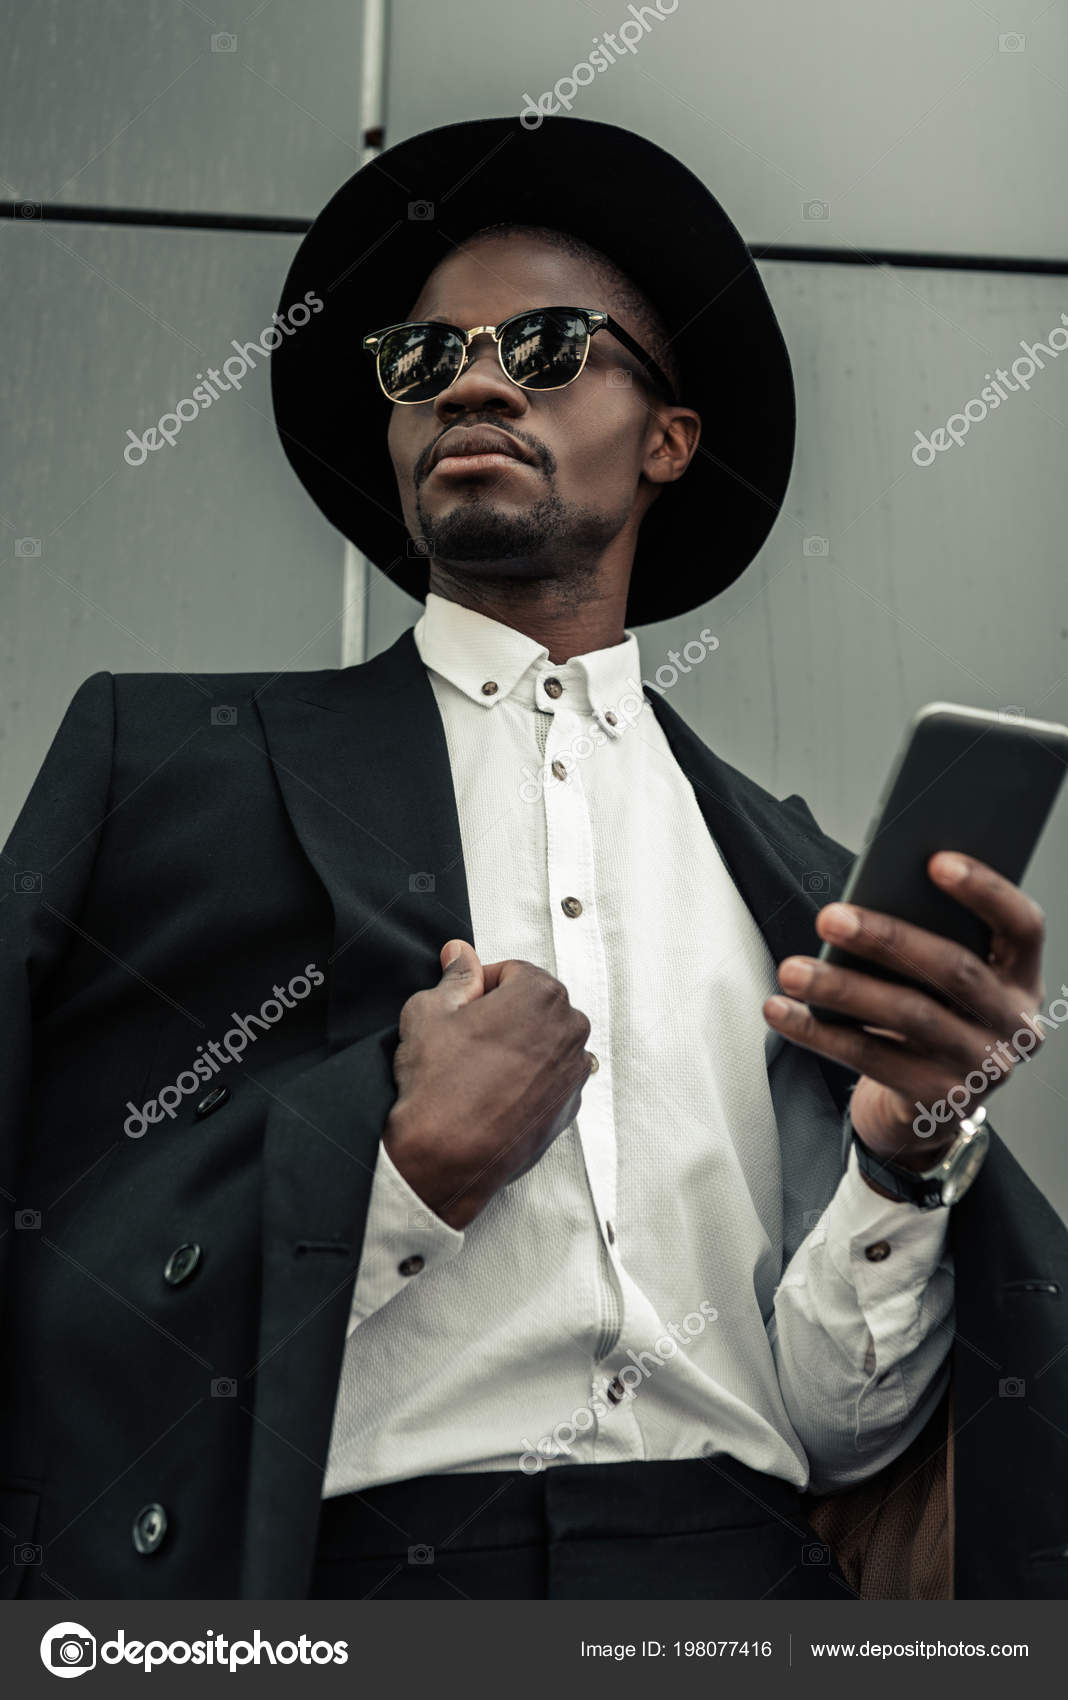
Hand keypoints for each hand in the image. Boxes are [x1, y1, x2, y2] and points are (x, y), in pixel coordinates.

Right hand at [383, 940, 593, 1228]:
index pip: (512, 971)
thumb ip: (454, 977)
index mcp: (541, 994)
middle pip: (535, 1005)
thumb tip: (460, 955)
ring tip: (478, 1070)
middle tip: (466, 1040)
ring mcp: (574, 1072)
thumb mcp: (429, 1012)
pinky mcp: (570, 1107)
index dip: (480, 988)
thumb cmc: (437, 1085)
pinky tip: (495, 1094)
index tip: (461, 1008)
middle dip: (505, 1014)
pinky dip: (529, 1079)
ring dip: (519, 1046)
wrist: (446, 1156)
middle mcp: (569, 1029)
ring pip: (545, 1041)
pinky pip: (551, 1078)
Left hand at [762, 852, 1046, 1190]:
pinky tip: (781, 1011)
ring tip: (792, 970)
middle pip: (955, 970)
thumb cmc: (928, 1015)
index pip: (1022, 925)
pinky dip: (819, 1033)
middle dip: (887, 938)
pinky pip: (872, 1059)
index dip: (986, 890)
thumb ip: (927, 939)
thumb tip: (866, 900)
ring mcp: (984, 1067)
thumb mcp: (938, 979)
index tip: (934, 861)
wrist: (926, 1105)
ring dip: (842, 989)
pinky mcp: (943, 1101)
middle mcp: (1015, 1023)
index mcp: (1021, 976)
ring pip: (910, 1015)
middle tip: (830, 918)